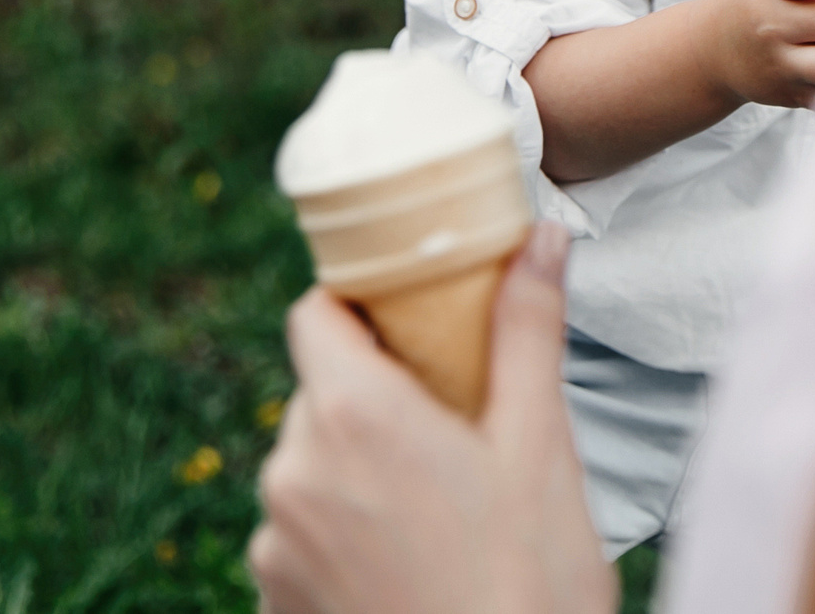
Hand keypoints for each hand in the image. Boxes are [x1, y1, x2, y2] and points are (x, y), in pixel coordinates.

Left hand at [248, 224, 613, 613]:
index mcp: (355, 417)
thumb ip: (527, 330)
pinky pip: (301, 535)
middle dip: (379, 394)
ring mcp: (276, 544)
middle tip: (454, 424)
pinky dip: (345, 532)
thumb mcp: (540, 448)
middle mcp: (293, 472)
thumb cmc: (528, 586)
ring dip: (360, 467)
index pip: (316, 312)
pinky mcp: (274, 601)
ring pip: (311, 466)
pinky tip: (411, 560)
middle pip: (321, 391)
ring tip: (441, 508)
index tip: (413, 318)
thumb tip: (538, 237)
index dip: (361, 304)